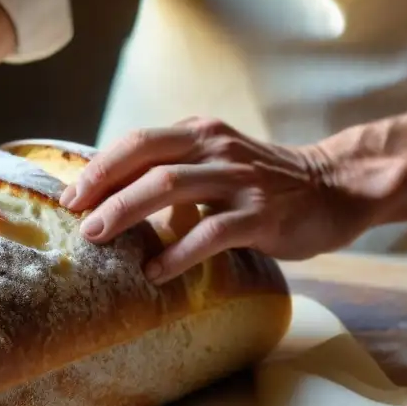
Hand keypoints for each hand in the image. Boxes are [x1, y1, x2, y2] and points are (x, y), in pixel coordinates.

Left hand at [61, 118, 380, 282]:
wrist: (336, 188)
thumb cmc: (265, 182)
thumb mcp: (218, 162)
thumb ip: (176, 170)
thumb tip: (115, 199)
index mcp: (201, 133)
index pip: (138, 141)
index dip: (99, 166)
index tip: (69, 195)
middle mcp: (216, 148)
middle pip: (145, 157)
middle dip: (102, 186)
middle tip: (73, 216)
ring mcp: (239, 179)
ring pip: (170, 186)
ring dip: (127, 211)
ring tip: (97, 238)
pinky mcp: (262, 214)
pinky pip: (211, 232)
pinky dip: (177, 252)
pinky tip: (154, 272)